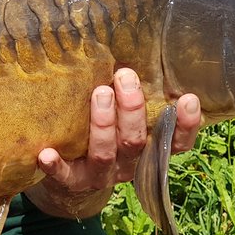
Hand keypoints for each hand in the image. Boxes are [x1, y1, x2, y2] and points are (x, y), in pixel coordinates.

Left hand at [28, 68, 201, 217]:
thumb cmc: (103, 135)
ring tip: (99, 93)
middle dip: (132, 109)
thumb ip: (131, 98)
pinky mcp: (72, 182)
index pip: (174, 143)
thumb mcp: (124, 119)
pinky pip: (65, 175)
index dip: (185, 125)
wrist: (71, 179)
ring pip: (105, 154)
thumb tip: (132, 52)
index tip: (188, 98)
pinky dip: (56, 166)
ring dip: (103, 124)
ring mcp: (100, 175)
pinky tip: (46, 153)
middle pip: (135, 141)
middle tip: (125, 76)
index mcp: (146, 149)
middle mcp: (128, 165)